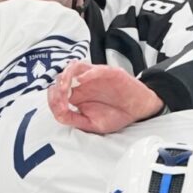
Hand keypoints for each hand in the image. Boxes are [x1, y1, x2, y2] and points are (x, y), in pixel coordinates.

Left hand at [48, 61, 163, 133]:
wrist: (138, 110)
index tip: (58, 109)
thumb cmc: (116, 115)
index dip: (53, 99)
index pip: (57, 91)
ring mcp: (95, 76)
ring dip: (66, 76)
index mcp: (77, 95)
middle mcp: (83, 83)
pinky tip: (81, 80)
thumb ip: (74, 119)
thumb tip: (58, 113)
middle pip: (62, 77)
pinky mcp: (110, 73)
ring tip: (64, 87)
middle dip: (57, 88)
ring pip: (75, 67)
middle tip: (59, 98)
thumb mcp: (91, 124)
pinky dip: (88, 73)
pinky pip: (97, 69)